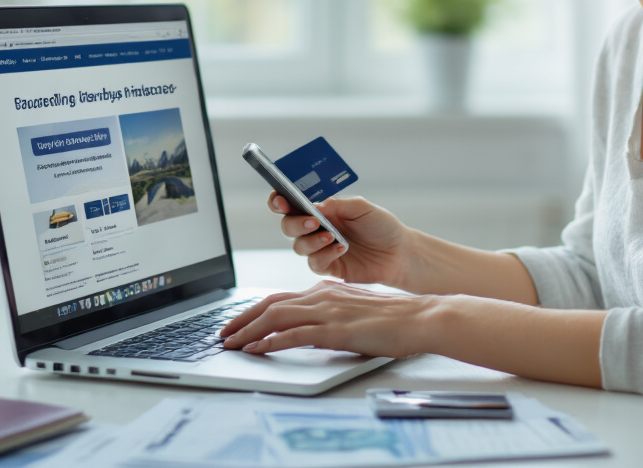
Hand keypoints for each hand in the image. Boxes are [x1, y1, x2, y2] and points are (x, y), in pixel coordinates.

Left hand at [219, 280, 438, 357]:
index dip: (254, 310)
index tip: (238, 323)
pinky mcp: (334, 330)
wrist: (418, 318)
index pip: (280, 298)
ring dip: (248, 331)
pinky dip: (270, 341)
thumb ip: (332, 314)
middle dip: (242, 319)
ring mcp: (327, 311)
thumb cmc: (394, 318)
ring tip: (231, 344)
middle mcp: (322, 296)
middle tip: (224, 335)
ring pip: (276, 317)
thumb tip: (314, 327)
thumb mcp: (355, 311)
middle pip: (270, 304)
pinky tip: (257, 349)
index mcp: (326, 291)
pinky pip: (293, 334)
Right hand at [270, 193, 412, 287]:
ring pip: (298, 247)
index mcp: (322, 210)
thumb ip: (337, 205)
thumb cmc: (382, 226)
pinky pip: (314, 264)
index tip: (280, 202)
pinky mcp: (329, 268)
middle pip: (288, 226)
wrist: (400, 253)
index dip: (279, 202)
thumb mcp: (362, 207)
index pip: (292, 204)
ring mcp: (321, 249)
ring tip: (331, 236)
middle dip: (294, 223)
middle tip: (312, 222)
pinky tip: (341, 249)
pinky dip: (324, 255)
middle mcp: (317, 229)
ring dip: (311, 241)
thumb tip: (313, 206)